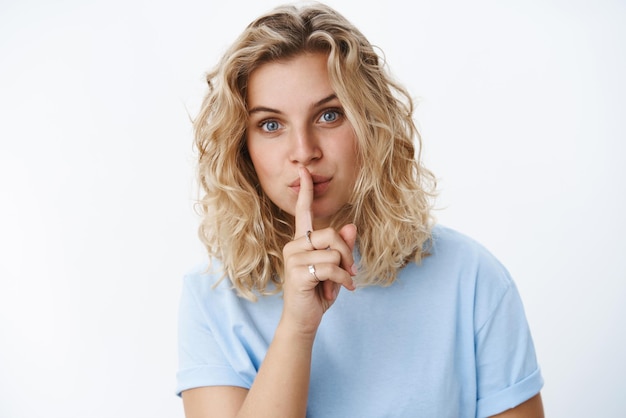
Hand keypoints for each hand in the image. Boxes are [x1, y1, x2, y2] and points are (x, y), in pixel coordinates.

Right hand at [281, 167, 356, 334]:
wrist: (303, 320)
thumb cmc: (318, 293)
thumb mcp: (335, 269)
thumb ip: (342, 248)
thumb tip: (351, 226)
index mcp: (302, 242)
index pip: (303, 211)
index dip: (305, 190)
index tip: (303, 170)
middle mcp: (294, 246)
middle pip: (331, 233)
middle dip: (347, 254)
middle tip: (350, 273)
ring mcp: (293, 258)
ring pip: (333, 252)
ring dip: (344, 272)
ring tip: (339, 286)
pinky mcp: (297, 273)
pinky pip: (331, 268)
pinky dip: (342, 281)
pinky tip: (339, 292)